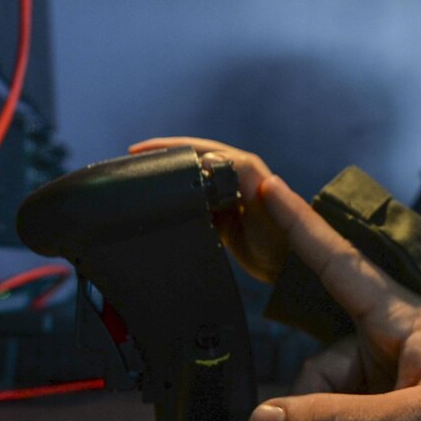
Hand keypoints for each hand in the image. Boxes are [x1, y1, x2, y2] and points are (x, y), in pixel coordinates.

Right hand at [127, 138, 290, 280]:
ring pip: (191, 184)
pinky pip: (195, 207)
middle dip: (162, 161)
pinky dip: (178, 207)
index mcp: (243, 168)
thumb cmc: (281, 238)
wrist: (288, 272)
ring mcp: (227, 200)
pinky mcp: (223, 222)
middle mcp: (234, 180)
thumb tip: (213, 160)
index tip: (140, 151)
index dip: (169, 148)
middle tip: (132, 163)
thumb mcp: (264, 205)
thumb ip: (247, 178)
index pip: (199, 149)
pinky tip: (163, 212)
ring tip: (141, 183)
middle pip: (190, 163)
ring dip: (168, 182)